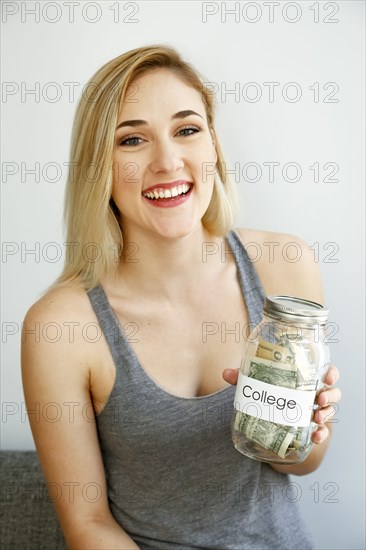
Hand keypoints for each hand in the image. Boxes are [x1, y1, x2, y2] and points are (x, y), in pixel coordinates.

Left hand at [222, 364, 340, 445]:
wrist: (275, 425)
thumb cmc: (272, 397)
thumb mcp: (258, 386)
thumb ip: (244, 379)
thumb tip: (226, 373)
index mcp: (307, 380)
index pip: (326, 372)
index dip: (331, 373)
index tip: (327, 376)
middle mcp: (315, 395)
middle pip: (332, 391)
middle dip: (330, 394)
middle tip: (319, 398)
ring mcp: (316, 412)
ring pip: (330, 410)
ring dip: (327, 413)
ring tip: (317, 416)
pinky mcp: (313, 429)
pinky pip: (323, 432)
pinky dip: (321, 434)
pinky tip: (315, 436)